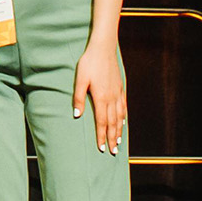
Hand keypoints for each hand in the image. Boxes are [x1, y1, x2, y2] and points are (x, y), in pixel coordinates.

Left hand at [72, 40, 125, 154]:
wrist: (103, 48)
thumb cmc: (89, 63)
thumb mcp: (80, 79)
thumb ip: (78, 98)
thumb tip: (77, 116)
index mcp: (101, 98)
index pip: (102, 122)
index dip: (102, 136)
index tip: (102, 148)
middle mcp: (111, 98)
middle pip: (113, 123)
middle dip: (112, 138)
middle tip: (113, 152)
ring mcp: (118, 93)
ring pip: (120, 117)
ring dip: (119, 131)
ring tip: (118, 142)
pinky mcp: (120, 87)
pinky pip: (123, 107)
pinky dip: (123, 117)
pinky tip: (123, 122)